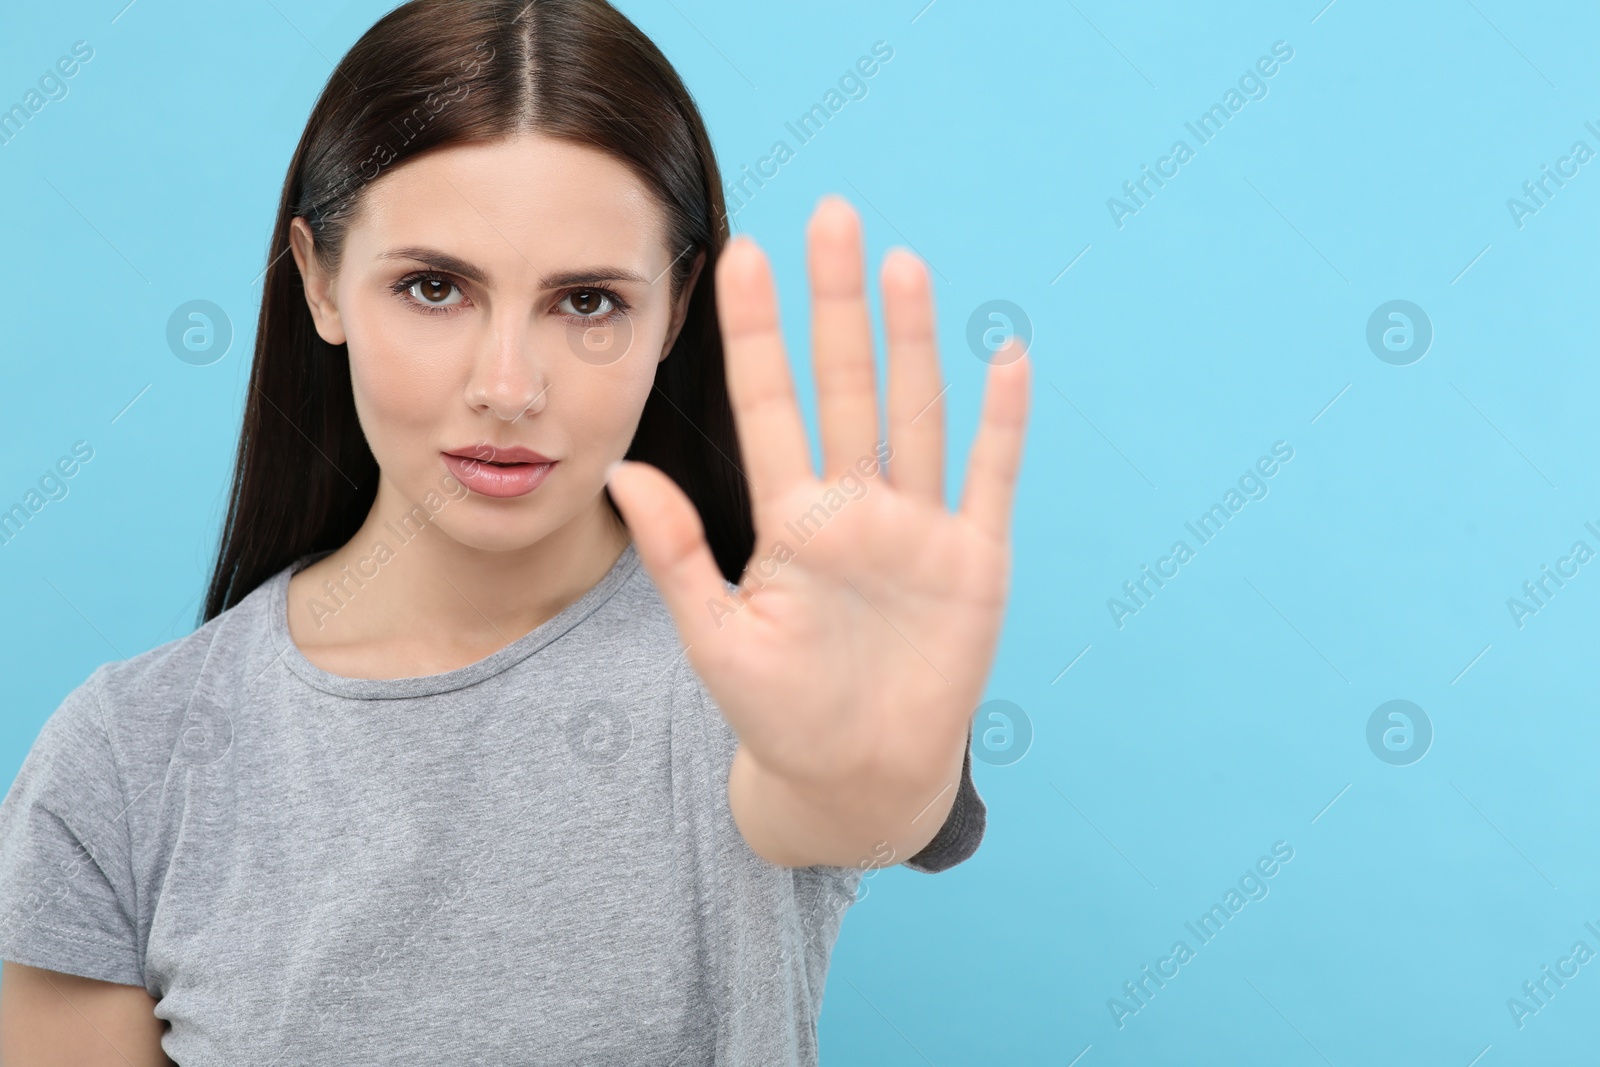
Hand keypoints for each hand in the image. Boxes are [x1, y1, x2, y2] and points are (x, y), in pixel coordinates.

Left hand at [605, 195, 1029, 866]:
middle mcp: (856, 508)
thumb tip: (623, 472)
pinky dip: (1002, 421)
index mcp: (791, 521)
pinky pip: (990, 478)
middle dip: (837, 304)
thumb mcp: (719, 638)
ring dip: (912, 341)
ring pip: (916, 413)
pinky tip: (1005, 357)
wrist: (856, 780)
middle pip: (846, 385)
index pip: (769, 406)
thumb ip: (679, 555)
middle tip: (830, 215)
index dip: (757, 334)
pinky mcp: (974, 562)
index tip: (739, 256)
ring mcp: (918, 529)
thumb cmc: (780, 716)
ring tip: (901, 263)